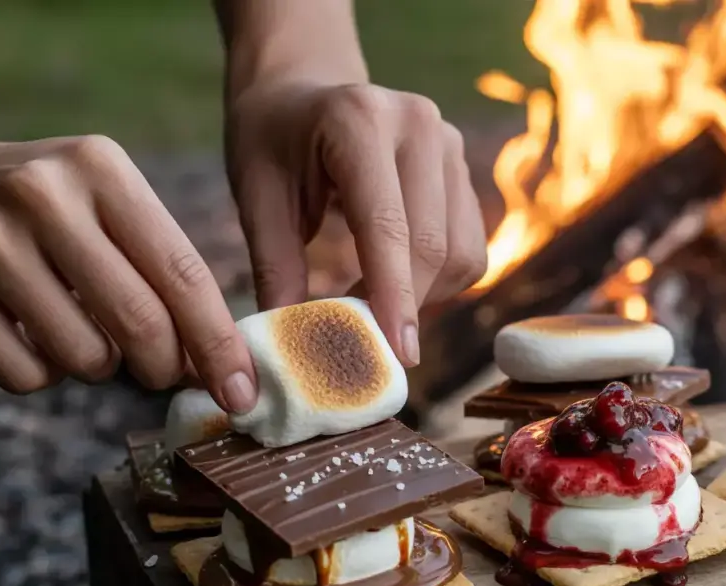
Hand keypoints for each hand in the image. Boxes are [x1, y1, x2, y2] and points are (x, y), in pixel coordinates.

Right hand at [0, 136, 257, 411]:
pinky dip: (44, 374)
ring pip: (86, 357)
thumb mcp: (107, 202)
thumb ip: (163, 270)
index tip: (243, 393)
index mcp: (102, 169)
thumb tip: (218, 364)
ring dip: (99, 366)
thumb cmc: (51, 206)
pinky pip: (28, 375)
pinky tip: (33, 333)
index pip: (184, 275)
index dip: (220, 344)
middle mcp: (45, 196)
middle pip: (142, 324)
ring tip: (80, 329)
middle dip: (165, 367)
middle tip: (163, 371)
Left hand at [225, 82, 487, 365]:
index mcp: (360, 120)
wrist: (303, 89)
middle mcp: (420, 126)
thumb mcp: (257, 197)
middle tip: (366, 349)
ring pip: (461, 253)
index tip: (396, 356)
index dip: (394, 296)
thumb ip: (276, 269)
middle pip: (433, 245)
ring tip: (374, 312)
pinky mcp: (463, 169)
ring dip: (425, 298)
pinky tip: (397, 286)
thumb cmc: (272, 141)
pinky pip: (469, 247)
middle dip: (405, 308)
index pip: (388, 225)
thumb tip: (291, 351)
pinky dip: (439, 282)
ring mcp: (450, 144)